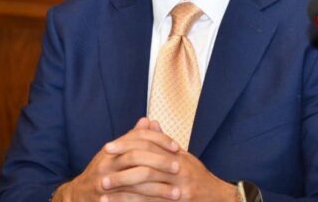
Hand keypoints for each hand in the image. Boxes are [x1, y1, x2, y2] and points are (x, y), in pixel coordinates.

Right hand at [52, 117, 180, 201]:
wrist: (78, 196)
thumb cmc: (102, 172)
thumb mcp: (115, 152)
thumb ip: (133, 138)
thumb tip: (148, 120)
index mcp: (113, 150)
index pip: (138, 138)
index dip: (159, 140)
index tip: (177, 147)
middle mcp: (107, 164)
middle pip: (136, 157)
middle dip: (159, 162)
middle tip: (179, 168)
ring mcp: (104, 183)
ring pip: (135, 183)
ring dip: (158, 189)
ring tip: (177, 194)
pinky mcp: (105, 200)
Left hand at [104, 121, 237, 201]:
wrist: (217, 198)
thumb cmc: (197, 176)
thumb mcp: (182, 155)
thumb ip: (163, 141)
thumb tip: (149, 122)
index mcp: (176, 155)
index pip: (148, 144)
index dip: (127, 144)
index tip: (108, 148)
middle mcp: (178, 171)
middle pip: (145, 165)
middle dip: (120, 169)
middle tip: (100, 171)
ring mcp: (178, 190)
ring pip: (145, 188)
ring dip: (122, 192)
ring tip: (103, 193)